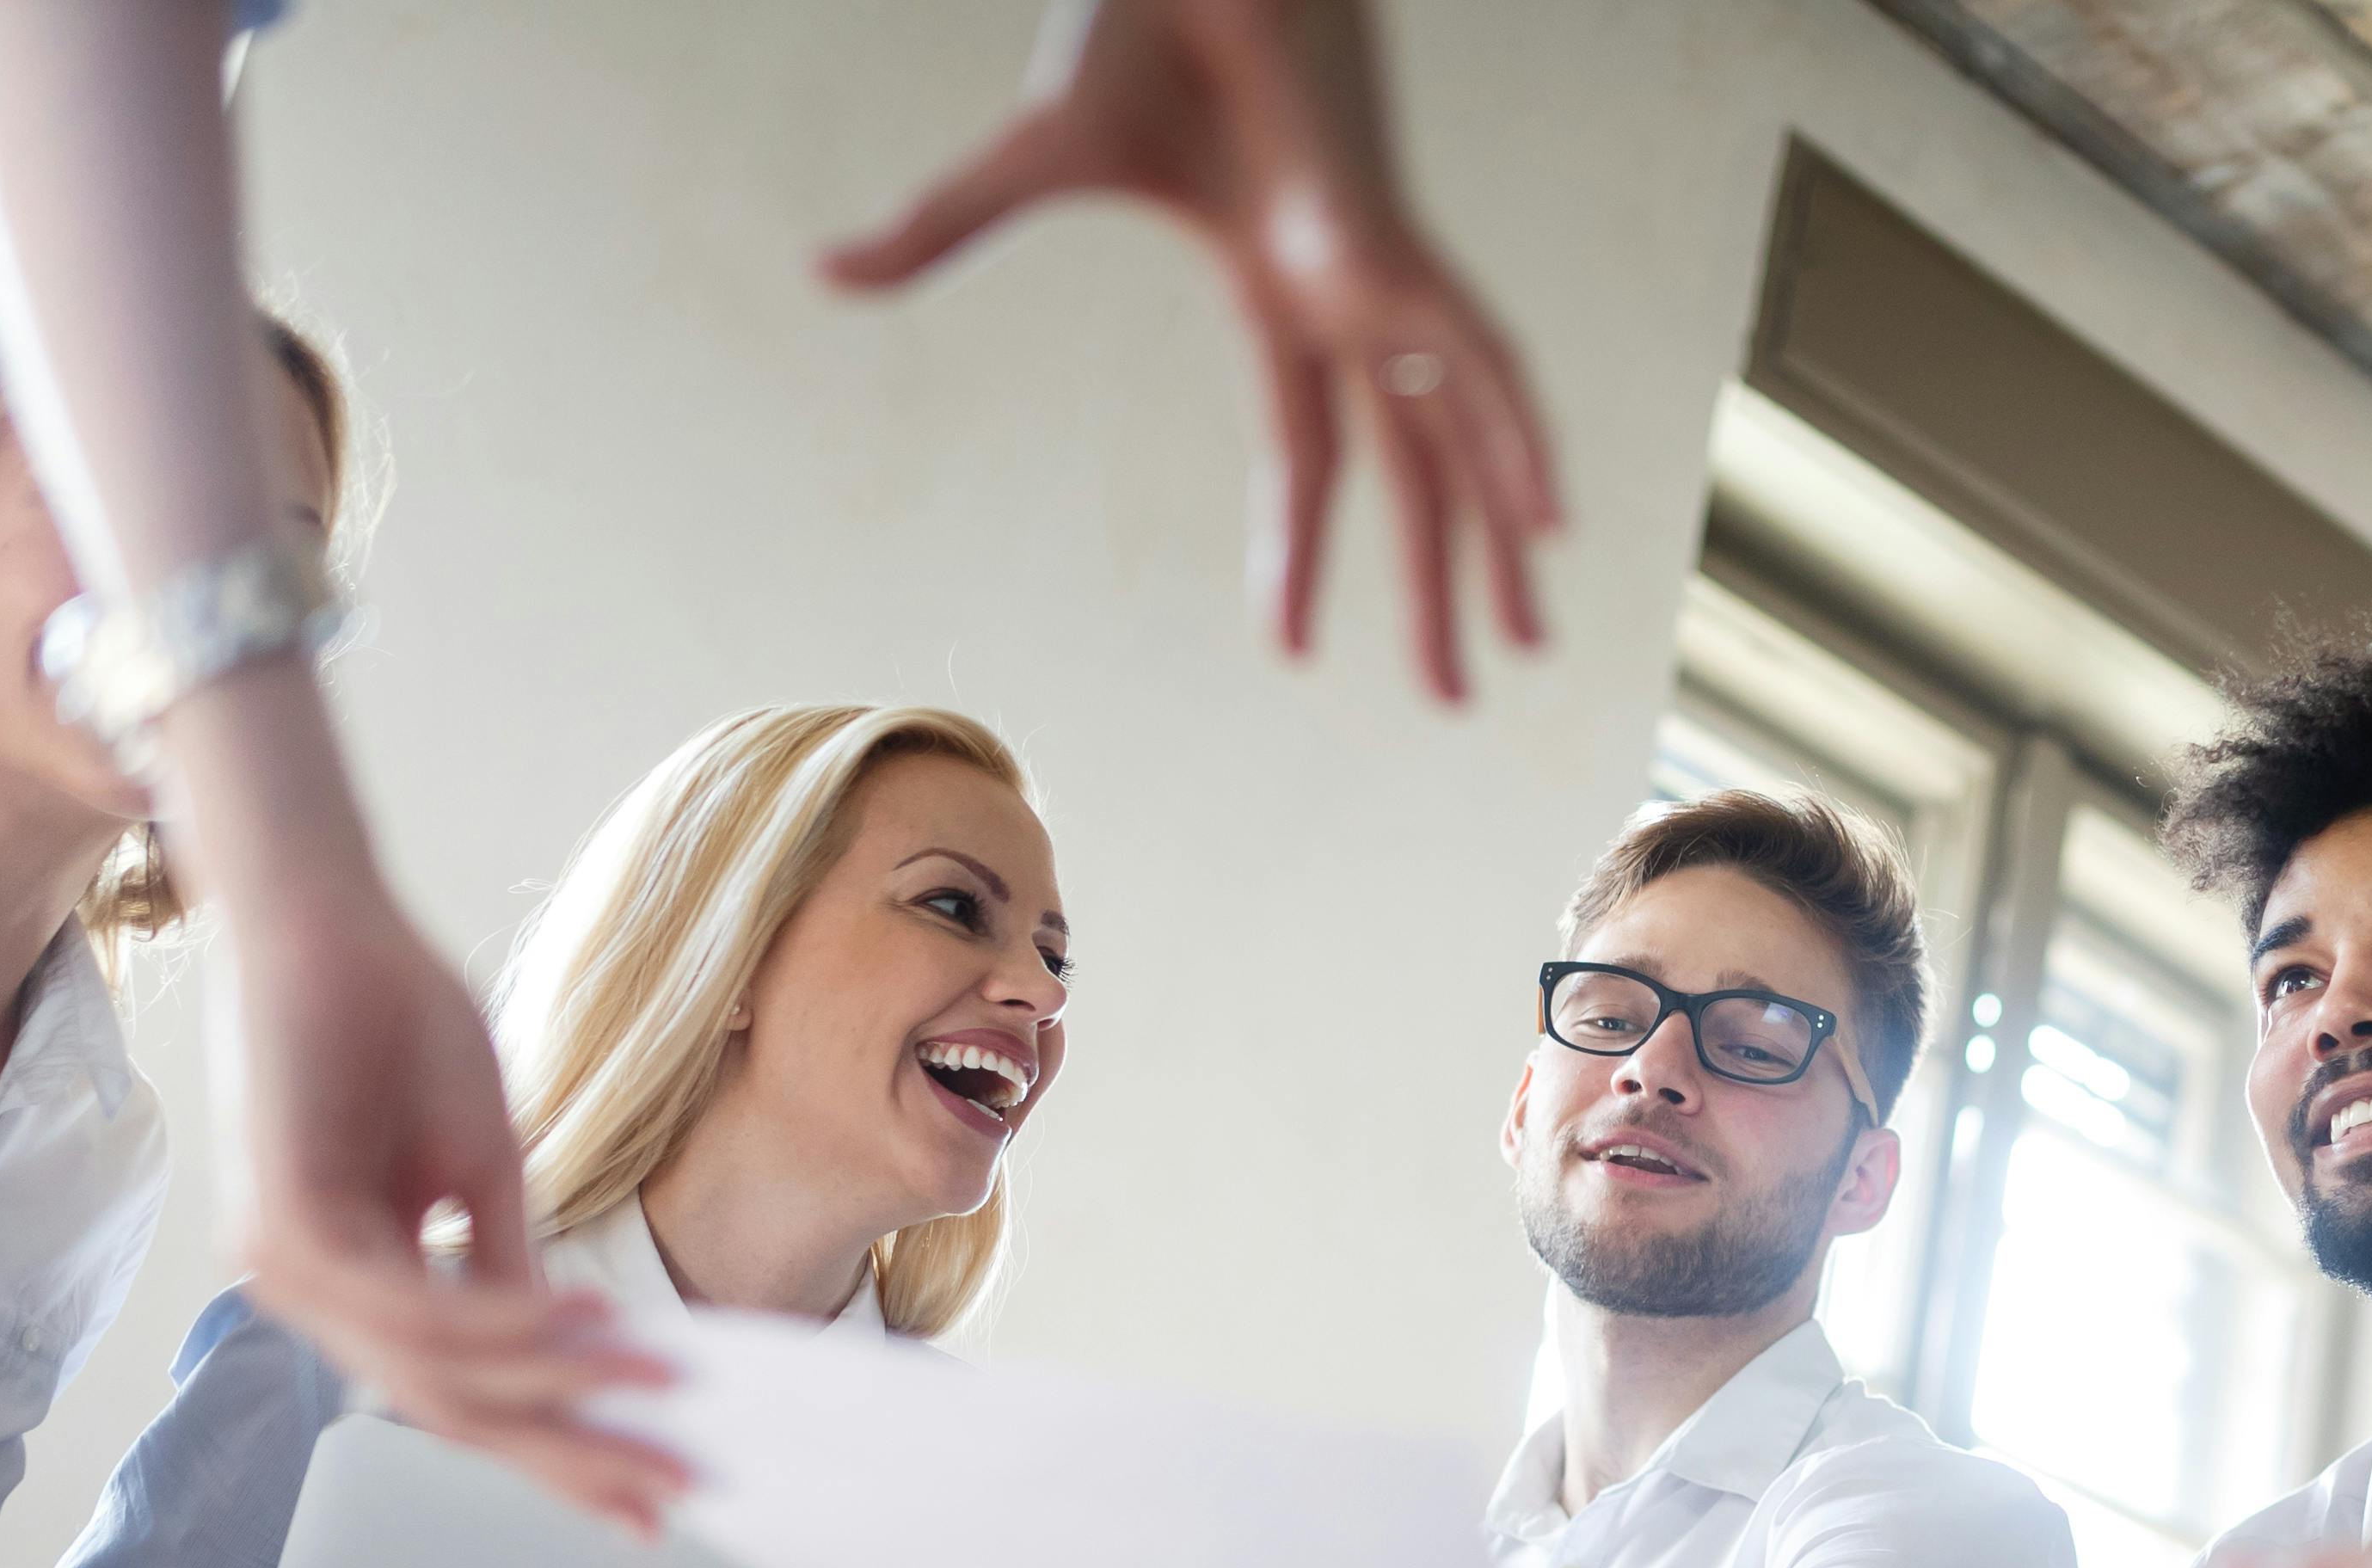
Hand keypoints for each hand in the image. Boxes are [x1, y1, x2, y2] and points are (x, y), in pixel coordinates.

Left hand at [219, 875, 681, 1530]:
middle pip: (451, 1411)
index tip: (655, 1485)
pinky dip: (501, 1322)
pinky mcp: (283, 1224)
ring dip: (554, 1385)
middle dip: (566, 1455)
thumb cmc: (393, 1019)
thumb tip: (570, 1354)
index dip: (563, 1445)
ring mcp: (285, 1266)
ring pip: (434, 1373)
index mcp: (355, 1280)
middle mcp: (308, 1292)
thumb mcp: (477, 1162)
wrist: (323, 917)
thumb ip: (503, 1264)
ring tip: (657, 1387)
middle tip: (667, 1493)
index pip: (465, 1394)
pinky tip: (583, 1318)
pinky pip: (409, 1307)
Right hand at [823, 0, 1558, 706]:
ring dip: (1498, 544)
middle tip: (1457, 697)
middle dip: (1435, 586)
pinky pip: (1480, 361)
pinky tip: (1552, 522)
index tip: (1292, 650)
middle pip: (1409, 472)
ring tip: (1528, 649)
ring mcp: (1385, 271)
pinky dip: (1519, 439)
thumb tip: (820, 274)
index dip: (1300, 553)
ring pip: (1464, 436)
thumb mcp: (1031, 159)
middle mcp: (1348, 296)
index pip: (1304, 457)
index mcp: (1276, 290)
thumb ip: (941, 230)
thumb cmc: (1132, 28)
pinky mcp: (1399, 240)